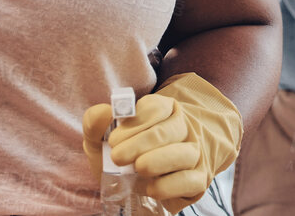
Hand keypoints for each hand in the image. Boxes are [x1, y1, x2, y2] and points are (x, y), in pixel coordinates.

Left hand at [81, 73, 242, 213]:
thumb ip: (95, 122)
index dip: (133, 123)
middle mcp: (183, 128)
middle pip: (167, 131)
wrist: (138, 183)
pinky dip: (169, 185)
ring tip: (138, 168)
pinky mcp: (198, 179)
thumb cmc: (123, 153)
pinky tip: (150, 187)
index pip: (154, 108)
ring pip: (184, 154)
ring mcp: (194, 153)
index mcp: (163, 109)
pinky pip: (189, 180)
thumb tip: (105, 112)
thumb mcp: (102, 137)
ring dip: (158, 161)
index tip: (113, 140)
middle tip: (117, 157)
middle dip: (140, 144)